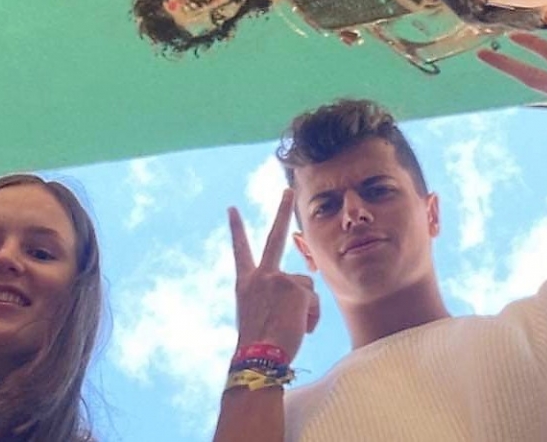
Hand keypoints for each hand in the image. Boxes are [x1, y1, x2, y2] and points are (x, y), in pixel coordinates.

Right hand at [230, 190, 319, 362]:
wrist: (258, 357)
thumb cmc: (259, 344)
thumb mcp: (259, 314)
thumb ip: (274, 296)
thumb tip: (300, 292)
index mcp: (245, 283)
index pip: (240, 250)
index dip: (236, 229)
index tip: (232, 208)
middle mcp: (260, 275)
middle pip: (275, 236)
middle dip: (282, 210)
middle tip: (288, 189)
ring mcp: (278, 278)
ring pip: (305, 286)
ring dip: (304, 308)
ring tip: (290, 327)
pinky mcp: (296, 287)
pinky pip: (314, 300)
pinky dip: (311, 317)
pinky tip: (300, 328)